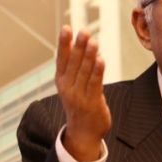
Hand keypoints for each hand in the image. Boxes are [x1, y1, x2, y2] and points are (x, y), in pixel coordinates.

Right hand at [55, 26, 111, 161]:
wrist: (82, 133)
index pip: (62, 58)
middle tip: (83, 31)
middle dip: (79, 46)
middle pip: (74, 62)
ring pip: (84, 71)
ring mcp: (79, 95)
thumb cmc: (79, 104)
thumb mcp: (71, 84)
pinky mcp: (92, 102)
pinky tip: (100, 60)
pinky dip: (97, 71)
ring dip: (89, 56)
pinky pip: (95, 84)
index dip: (64, 43)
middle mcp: (68, 87)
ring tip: (92, 41)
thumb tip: (77, 42)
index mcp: (61, 80)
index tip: (66, 28)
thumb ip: (74, 66)